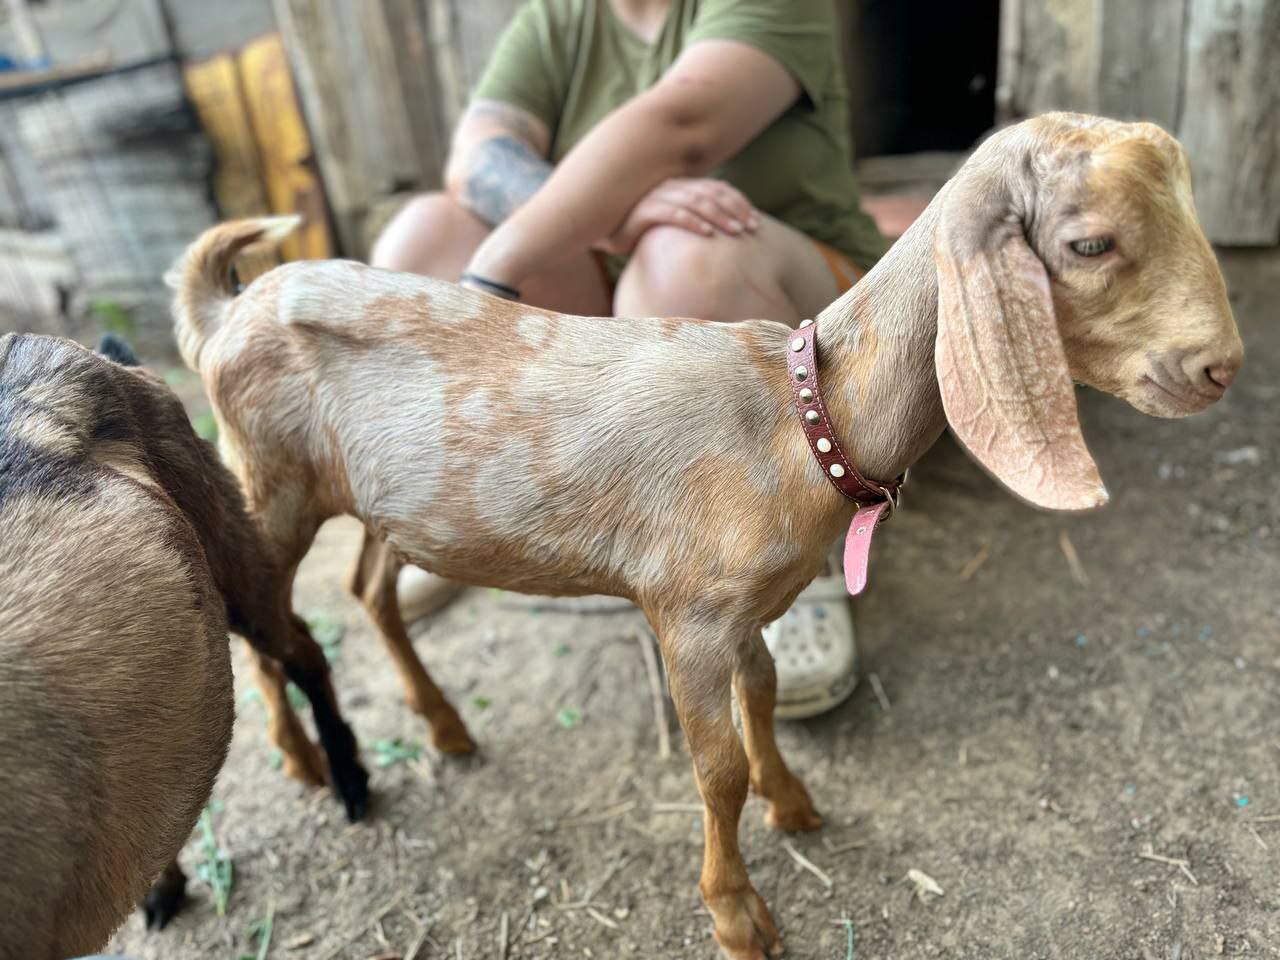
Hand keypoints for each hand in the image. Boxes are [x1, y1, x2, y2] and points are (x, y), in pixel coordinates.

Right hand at [600, 177, 758, 254]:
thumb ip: (697, 218)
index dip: (739, 202)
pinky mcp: (643, 211)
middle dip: (734, 211)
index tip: (756, 221)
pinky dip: (691, 222)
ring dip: (718, 217)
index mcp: (682, 185)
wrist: (606, 234)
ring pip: (695, 202)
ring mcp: (656, 196)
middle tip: (750, 229)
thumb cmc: (645, 231)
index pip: (718, 188)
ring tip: (734, 232)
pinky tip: (707, 233)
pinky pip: (672, 214)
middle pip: (710, 194)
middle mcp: (671, 186)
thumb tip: (729, 226)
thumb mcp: (675, 222)